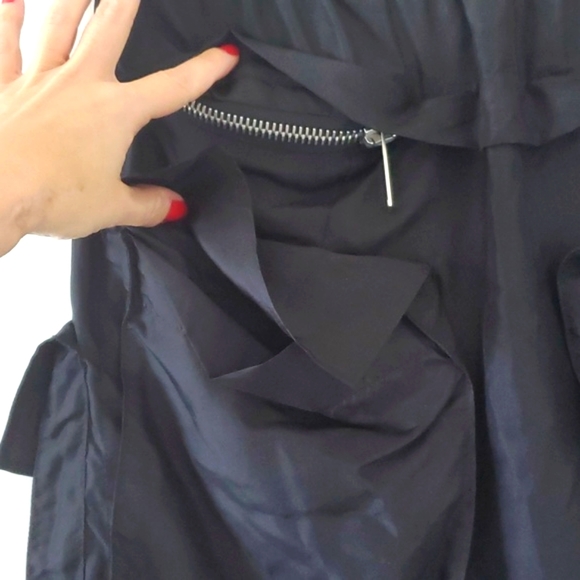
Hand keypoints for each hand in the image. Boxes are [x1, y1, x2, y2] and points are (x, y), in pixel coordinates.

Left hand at [0, 0, 238, 254]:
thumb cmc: (54, 197)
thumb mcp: (111, 207)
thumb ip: (148, 205)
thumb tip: (177, 207)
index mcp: (116, 113)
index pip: (172, 88)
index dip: (203, 71)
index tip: (225, 54)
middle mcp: (80, 85)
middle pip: (108, 33)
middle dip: (125, 4)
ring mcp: (39, 82)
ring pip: (58, 28)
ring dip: (73, 0)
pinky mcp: (5, 89)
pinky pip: (5, 47)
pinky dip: (8, 21)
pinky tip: (12, 0)